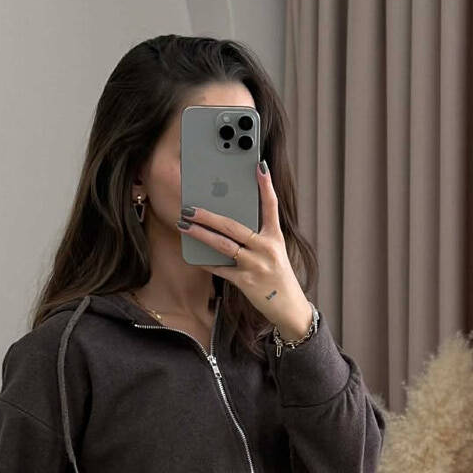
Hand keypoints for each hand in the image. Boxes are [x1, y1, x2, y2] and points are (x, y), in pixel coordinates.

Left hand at [178, 163, 314, 343]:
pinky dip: (206, 262)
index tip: (259, 166)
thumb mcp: (274, 252)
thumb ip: (256, 237)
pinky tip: (193, 255)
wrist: (288, 307)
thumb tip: (227, 223)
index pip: (271, 206)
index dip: (266, 186)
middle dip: (208, 215)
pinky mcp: (246, 282)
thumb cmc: (277, 277)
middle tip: (189, 207)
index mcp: (275, 237)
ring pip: (223, 245)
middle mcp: (267, 249)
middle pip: (234, 226)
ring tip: (184, 226)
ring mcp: (256, 265)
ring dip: (200, 234)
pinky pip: (221, 269)